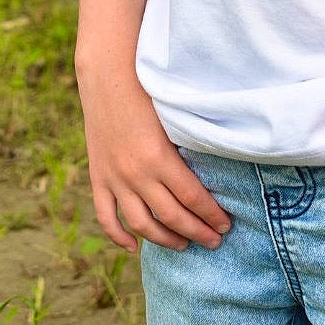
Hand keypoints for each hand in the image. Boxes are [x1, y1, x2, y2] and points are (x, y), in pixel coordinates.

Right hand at [79, 73, 231, 251]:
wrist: (107, 76)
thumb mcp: (173, 118)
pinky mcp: (98, 178)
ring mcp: (114, 179)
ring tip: (184, 245)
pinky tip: (134, 248)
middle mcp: (136, 174)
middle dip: (198, 232)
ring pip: (142, 225)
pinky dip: (119, 237)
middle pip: (172, 217)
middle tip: (215, 241)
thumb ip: (189, 147)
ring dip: (165, 240)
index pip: (193, 199)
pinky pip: (106, 217)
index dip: (212, 216)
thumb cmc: (148, 91)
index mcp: (159, 158)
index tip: (226, 225)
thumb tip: (215, 174)